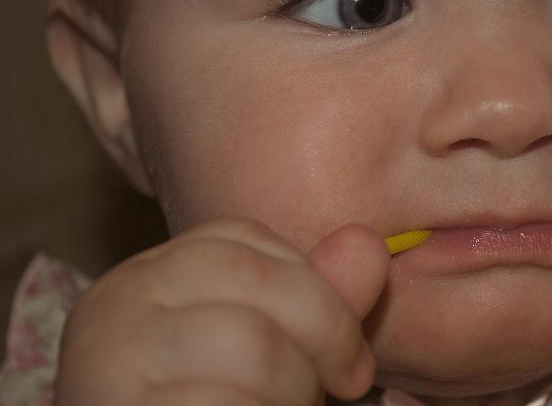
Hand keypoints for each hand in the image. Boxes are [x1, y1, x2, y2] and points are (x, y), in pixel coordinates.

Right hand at [54, 219, 390, 404]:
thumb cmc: (216, 404)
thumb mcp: (270, 350)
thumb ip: (316, 300)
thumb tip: (370, 243)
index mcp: (150, 275)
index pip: (242, 235)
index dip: (315, 288)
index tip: (345, 352)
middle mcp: (118, 301)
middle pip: (256, 280)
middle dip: (324, 337)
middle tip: (337, 387)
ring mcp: (109, 357)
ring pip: (252, 346)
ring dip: (294, 393)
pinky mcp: (118, 402)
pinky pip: (226, 402)